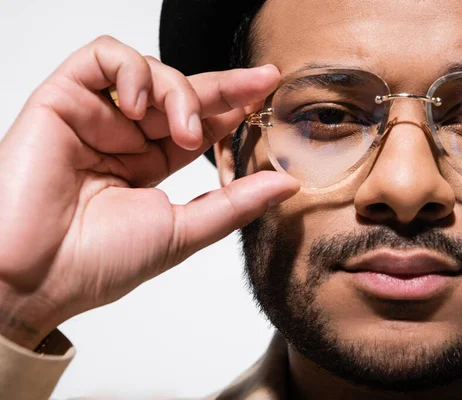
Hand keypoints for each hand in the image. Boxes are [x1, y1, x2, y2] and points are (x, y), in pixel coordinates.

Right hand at [0, 36, 298, 348]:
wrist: (36, 279)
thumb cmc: (100, 263)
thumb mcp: (184, 231)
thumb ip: (235, 202)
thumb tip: (287, 183)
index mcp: (151, 165)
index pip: (201, 123)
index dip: (234, 105)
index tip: (268, 91)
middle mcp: (125, 137)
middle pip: (182, 92)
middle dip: (224, 86)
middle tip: (259, 85)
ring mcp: (95, 118)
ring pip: (149, 71)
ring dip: (178, 91)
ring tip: (185, 130)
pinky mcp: (62, 101)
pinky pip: (103, 58)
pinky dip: (133, 72)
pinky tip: (140, 108)